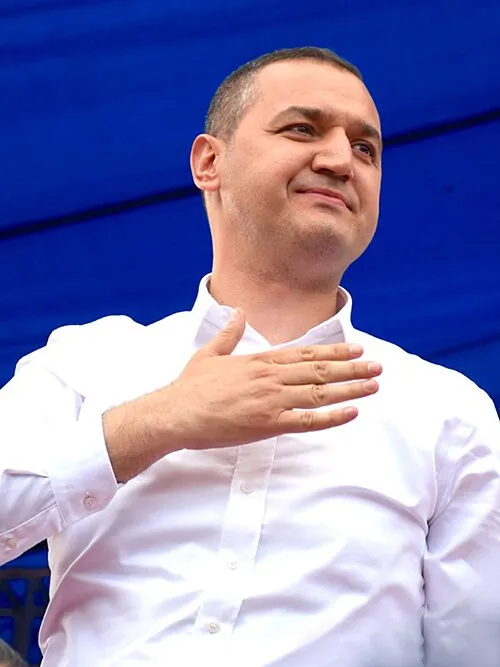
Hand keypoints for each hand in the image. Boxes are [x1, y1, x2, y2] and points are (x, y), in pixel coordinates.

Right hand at [141, 308, 381, 451]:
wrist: (176, 412)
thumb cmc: (191, 386)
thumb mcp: (210, 353)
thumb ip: (229, 333)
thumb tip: (239, 312)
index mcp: (259, 360)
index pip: (305, 353)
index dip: (334, 352)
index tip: (356, 349)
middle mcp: (271, 377)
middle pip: (320, 371)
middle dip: (352, 368)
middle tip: (377, 366)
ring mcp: (272, 400)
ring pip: (320, 393)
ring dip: (351, 388)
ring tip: (374, 385)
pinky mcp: (268, 424)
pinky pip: (308, 421)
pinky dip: (332, 417)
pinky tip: (353, 412)